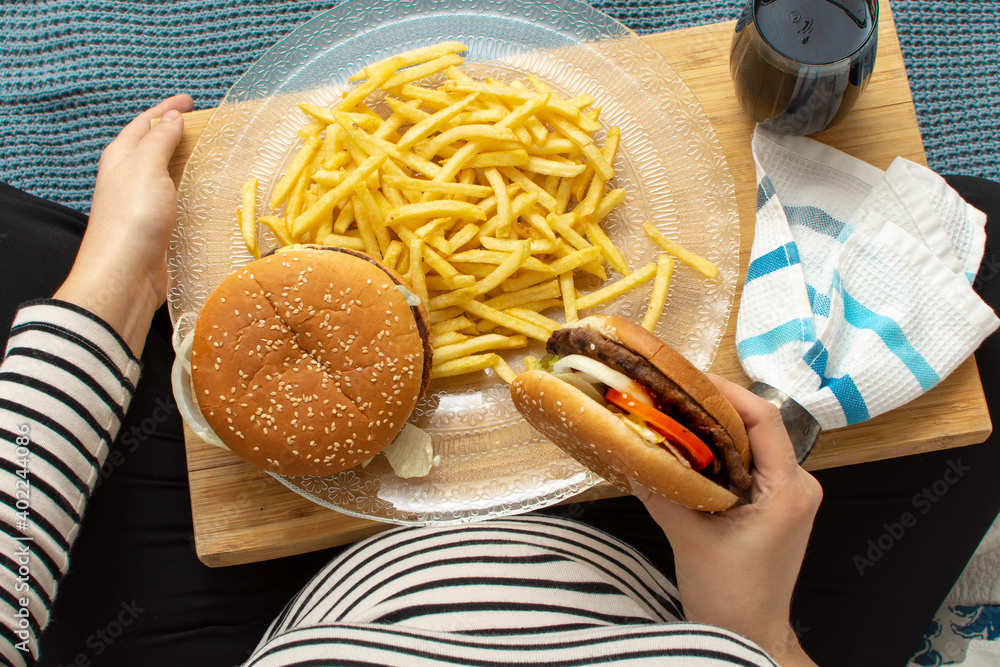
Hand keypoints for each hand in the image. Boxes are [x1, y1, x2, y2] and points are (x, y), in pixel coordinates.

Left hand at [55, 94, 193, 354]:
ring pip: (165, 173)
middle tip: (204, 125)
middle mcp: (128, 178)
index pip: (143, 123)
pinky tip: (206, 193)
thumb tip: (170, 117)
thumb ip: (158, 140)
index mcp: (121, 158)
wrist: (125, 274)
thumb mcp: (145, 168)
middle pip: (152, 147)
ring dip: (185, 162)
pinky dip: (190, 189)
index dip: (166, 109)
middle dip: (176, 133)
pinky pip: (174, 199)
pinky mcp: (156, 227)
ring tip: (212, 155)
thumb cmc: (132, 217)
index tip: (190, 100)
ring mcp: (141, 203)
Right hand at [631, 375, 821, 665]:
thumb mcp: (691, 541)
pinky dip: (717, 451)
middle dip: (714, 405)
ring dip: (714, 427)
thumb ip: (662, 494)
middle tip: (672, 392)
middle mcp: (797, 485)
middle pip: (758, 426)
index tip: (690, 379)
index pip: (765, 420)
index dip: (728, 393)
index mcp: (789, 490)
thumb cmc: (733, 597)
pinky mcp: (772, 503)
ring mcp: (787, 494)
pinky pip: (747, 463)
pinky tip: (686, 448)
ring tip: (674, 414)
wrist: (750, 634)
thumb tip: (631, 456)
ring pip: (751, 443)